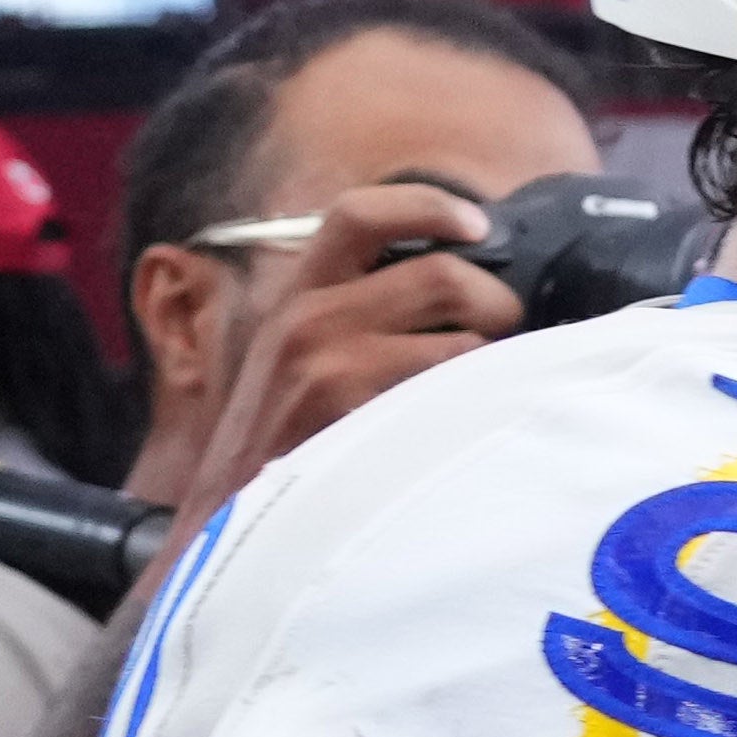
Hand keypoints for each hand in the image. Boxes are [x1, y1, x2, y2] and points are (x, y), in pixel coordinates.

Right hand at [160, 179, 515, 519]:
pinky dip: (481, 408)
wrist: (228, 529)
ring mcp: (330, 370)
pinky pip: (454, 397)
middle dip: (498, 302)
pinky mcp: (357, 421)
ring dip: (496, 364)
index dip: (430, 207)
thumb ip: (358, 313)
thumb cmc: (282, 448)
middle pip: (441, 274)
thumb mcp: (297, 360)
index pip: (361, 213)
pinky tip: (472, 430)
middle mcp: (308, 321)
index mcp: (297, 295)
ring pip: (462, 341)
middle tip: (509, 334)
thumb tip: (457, 285)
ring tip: (489, 391)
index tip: (480, 225)